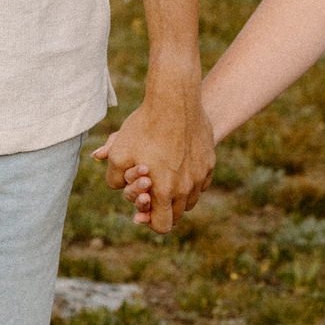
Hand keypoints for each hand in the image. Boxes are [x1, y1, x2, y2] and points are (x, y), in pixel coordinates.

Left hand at [91, 81, 213, 232]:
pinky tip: (178, 164)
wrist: (174, 99)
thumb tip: (119, 186)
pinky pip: (201, 182)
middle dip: (163, 209)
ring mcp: (201, 175)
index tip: (143, 208)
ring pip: (191, 199)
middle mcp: (187, 187)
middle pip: (178, 215)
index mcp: (165, 191)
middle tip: (152, 193)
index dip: (150, 221)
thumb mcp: (119, 153)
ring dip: (178, 196)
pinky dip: (190, 180)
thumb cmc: (144, 127)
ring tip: (164, 178)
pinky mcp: (210, 161)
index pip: (162, 225)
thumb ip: (115, 178)